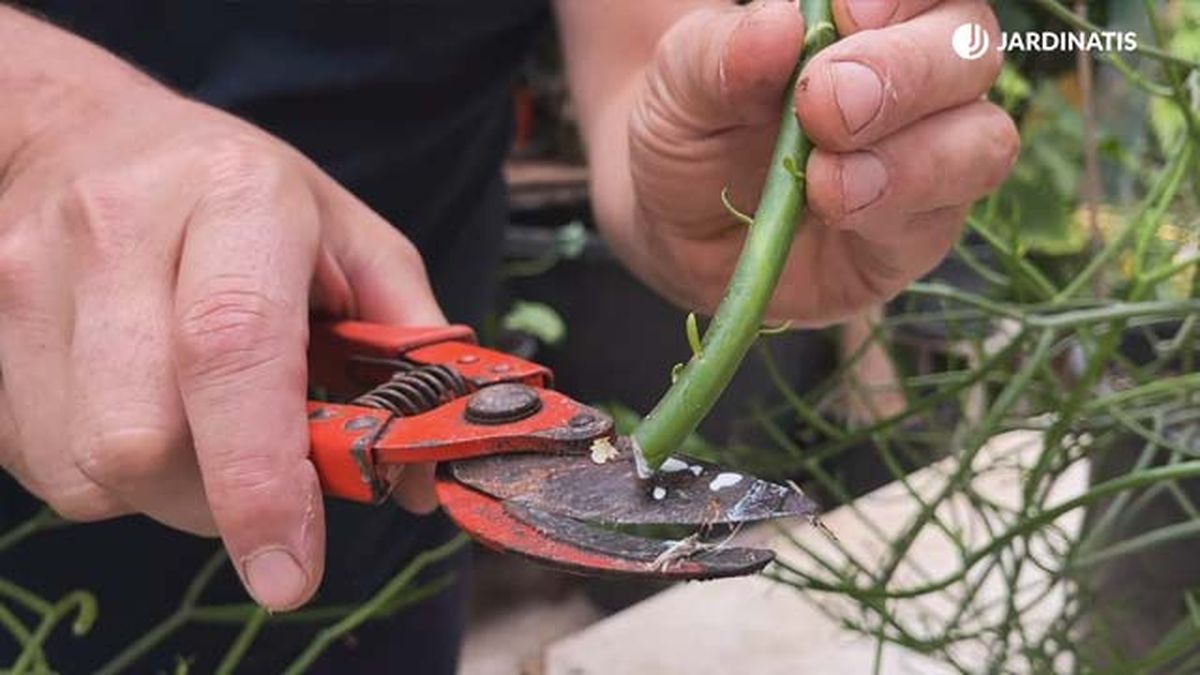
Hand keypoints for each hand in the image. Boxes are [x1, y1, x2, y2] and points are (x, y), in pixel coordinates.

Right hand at [0, 75, 441, 609]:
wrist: (87, 133)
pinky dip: (101, 471)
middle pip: (141, 438)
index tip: (290, 570)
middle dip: (215, 501)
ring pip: (83, 467)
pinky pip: (37, 462)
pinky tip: (136, 409)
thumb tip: (418, 478)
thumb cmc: (245, 199)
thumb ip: (409, 352)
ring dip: (159, 490)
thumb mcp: (355, 243)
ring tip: (199, 426)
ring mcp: (27, 273)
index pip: (232, 351)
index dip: (258, 478)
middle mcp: (117, 229)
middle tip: (260, 483)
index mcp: (236, 198)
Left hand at [622, 0, 1015, 324]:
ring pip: (982, 141)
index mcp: (875, 17)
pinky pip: (943, 219)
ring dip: (911, 159)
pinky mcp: (917, 234)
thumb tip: (782, 23)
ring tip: (825, 180)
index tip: (845, 15)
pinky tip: (836, 210)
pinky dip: (893, 211)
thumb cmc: (694, 128)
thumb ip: (723, 53)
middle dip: (906, 73)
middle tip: (827, 104)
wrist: (675, 224)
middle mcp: (922, 78)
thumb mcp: (681, 82)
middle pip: (971, 51)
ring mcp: (932, 157)